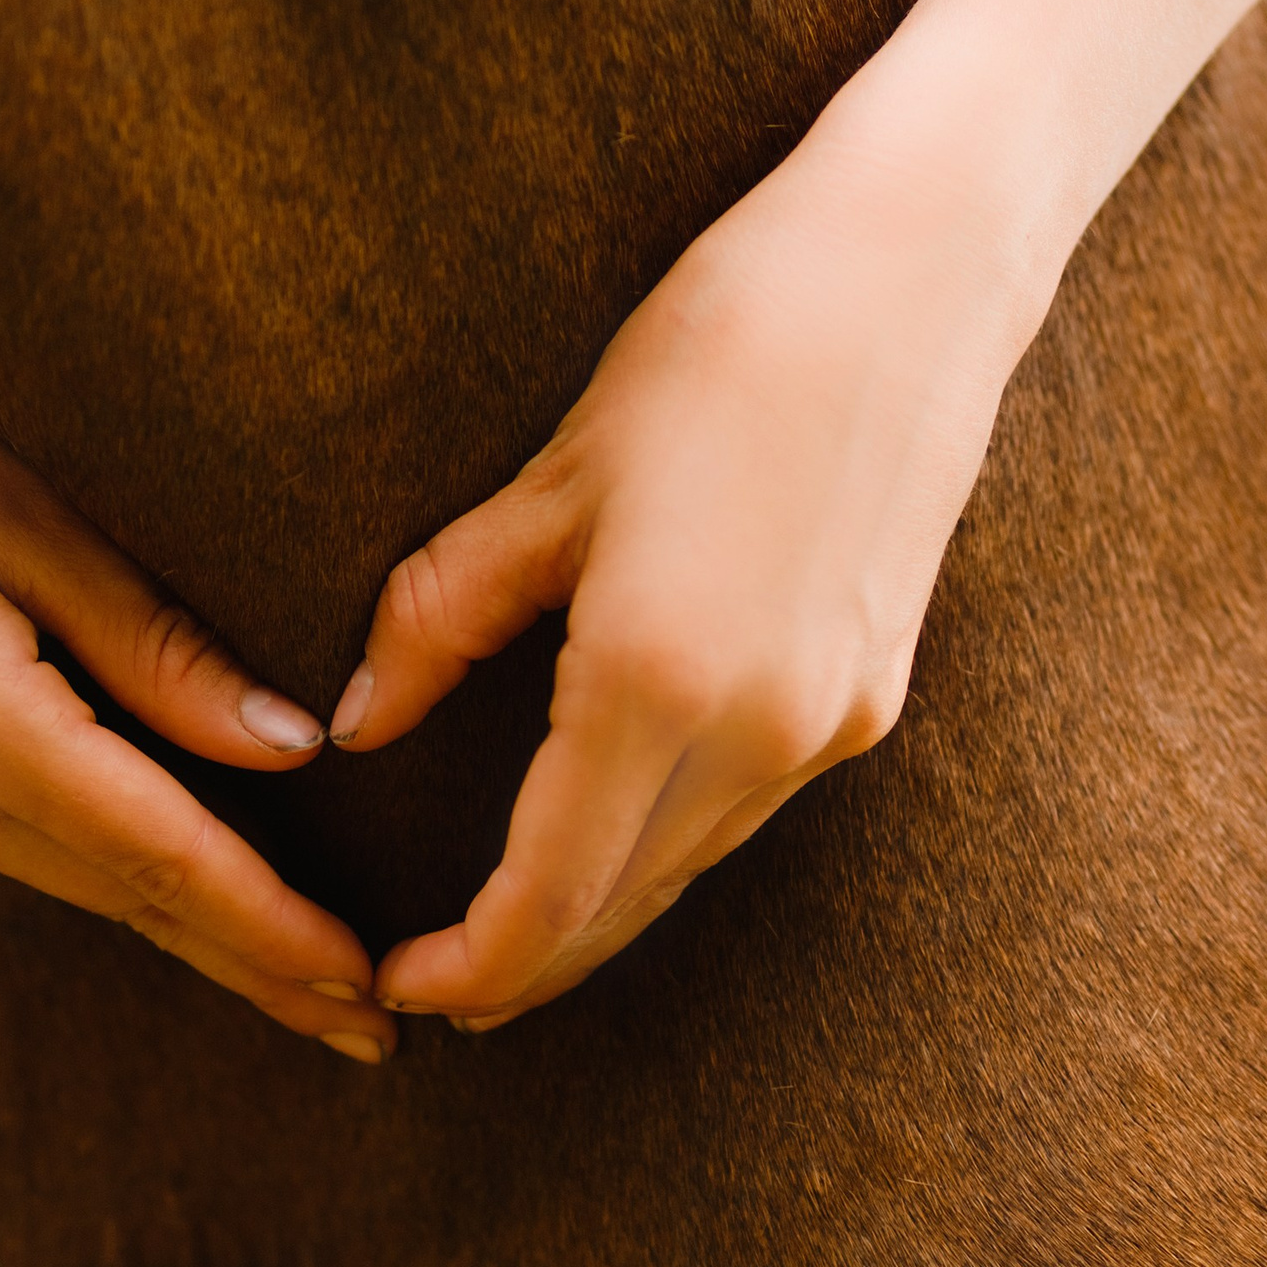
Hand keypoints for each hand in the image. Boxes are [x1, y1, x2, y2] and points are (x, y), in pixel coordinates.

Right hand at [0, 163, 395, 1061]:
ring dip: (189, 931)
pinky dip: (111, 876)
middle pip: (122, 896)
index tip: (367, 990)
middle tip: (375, 1035)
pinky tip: (186, 903)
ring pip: (71, 881)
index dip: (272, 929)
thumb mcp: (38, 522)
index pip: (159, 856)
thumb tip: (293, 755)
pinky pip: (16, 849)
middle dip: (251, 962)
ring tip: (305, 985)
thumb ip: (162, 655)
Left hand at [329, 122, 1056, 1029]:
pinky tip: (615, 839)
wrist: (910, 274)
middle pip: (620, 906)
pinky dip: (665, 849)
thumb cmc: (708, 355)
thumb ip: (440, 622)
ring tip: (510, 935)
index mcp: (654, 681)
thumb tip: (356, 722)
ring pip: (687, 868)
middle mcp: (760, 730)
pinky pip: (745, 812)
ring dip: (597, 914)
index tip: (404, 986)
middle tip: (440, 992)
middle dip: (524, 965)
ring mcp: (832, 721)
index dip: (471, 963)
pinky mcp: (874, 694)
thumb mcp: (545, 488)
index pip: (548, 892)